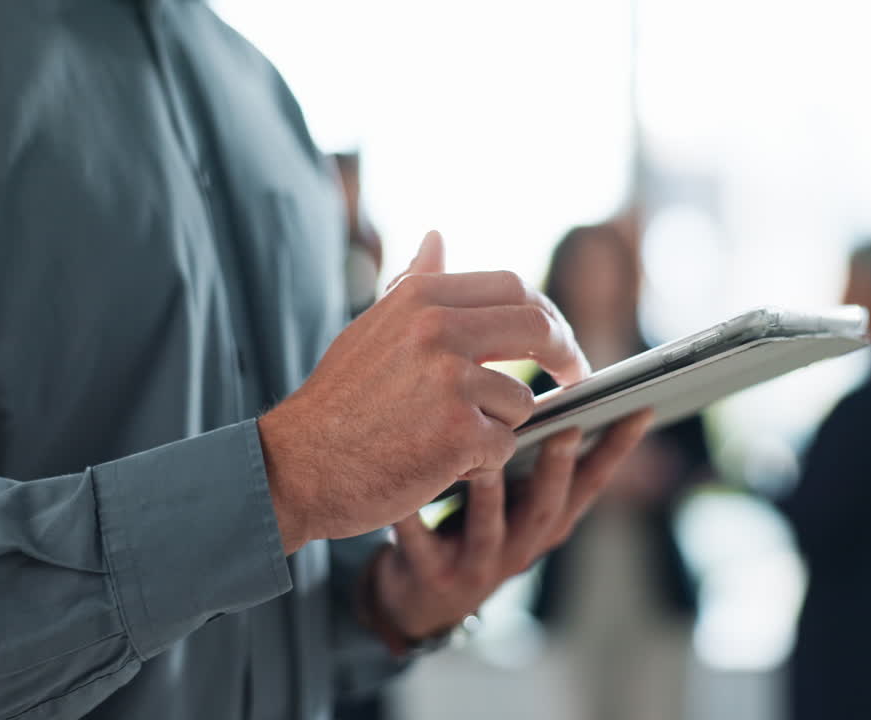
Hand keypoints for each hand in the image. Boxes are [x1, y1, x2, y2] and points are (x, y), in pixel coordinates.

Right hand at [258, 231, 589, 552]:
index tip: (556, 337)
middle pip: (538, 327)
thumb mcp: (371, 329)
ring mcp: (451, 381)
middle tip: (575, 377)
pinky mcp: (458, 434)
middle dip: (566, 354)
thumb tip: (438, 238)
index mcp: (421, 297)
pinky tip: (440, 464)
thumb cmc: (337, 402)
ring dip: (500, 426)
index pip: (513, 286)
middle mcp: (439, 329)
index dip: (546, 312)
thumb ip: (413, 285)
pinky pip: (504, 446)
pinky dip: (482, 463)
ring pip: (522, 400)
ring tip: (451, 439)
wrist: (295, 467)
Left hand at [368, 411, 652, 640]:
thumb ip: (529, 451)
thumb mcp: (511, 494)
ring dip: (492, 494)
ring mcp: (478, 565)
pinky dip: (414, 520)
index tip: (641, 410)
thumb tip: (552, 376)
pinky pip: (421, 544)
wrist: (422, 595)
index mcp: (546, 519)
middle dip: (558, 469)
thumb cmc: (473, 521)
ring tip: (490, 458)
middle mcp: (522, 545)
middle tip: (567, 430)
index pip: (591, 482)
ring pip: (490, 528)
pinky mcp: (432, 575)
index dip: (617, 451)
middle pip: (546, 507)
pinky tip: (408, 497)